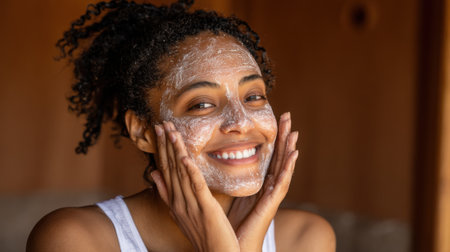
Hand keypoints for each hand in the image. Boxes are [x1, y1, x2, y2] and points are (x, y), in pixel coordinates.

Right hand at [151, 121, 239, 251]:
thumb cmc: (202, 235)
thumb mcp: (180, 212)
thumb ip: (167, 193)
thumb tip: (155, 174)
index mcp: (176, 201)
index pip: (166, 170)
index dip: (162, 149)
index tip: (159, 130)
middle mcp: (180, 201)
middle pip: (170, 168)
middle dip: (165, 144)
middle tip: (161, 123)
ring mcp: (191, 204)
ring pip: (181, 173)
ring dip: (175, 150)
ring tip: (171, 131)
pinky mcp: (205, 208)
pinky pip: (196, 186)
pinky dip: (190, 171)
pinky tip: (185, 156)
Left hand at [227, 112, 298, 251]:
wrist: (233, 247)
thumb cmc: (231, 225)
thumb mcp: (230, 196)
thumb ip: (228, 181)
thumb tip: (215, 163)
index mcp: (259, 185)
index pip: (267, 157)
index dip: (272, 139)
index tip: (274, 119)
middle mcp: (268, 188)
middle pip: (277, 157)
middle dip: (283, 136)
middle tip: (287, 115)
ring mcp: (272, 196)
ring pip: (283, 166)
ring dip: (289, 147)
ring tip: (294, 129)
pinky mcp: (271, 204)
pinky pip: (283, 182)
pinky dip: (289, 167)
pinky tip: (294, 153)